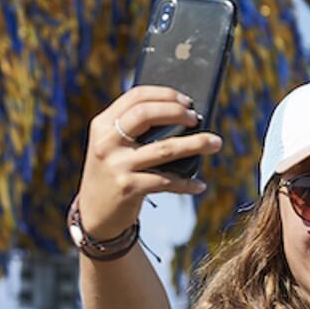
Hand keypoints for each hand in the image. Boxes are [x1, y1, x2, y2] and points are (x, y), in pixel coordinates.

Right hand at [75, 86, 223, 235]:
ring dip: (195, 144)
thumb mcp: (111, 146)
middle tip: (197, 119)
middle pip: (146, 114)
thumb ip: (132, 128)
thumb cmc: (112, 174)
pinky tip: (198, 184)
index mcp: (102, 125)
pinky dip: (186, 183)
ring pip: (164, 148)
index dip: (165, 94)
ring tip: (215, 143)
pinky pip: (166, 181)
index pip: (135, 96)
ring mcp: (117, 165)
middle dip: (177, 112)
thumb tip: (179, 113)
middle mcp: (107, 142)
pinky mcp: (128, 187)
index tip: (187, 101)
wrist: (94, 214)